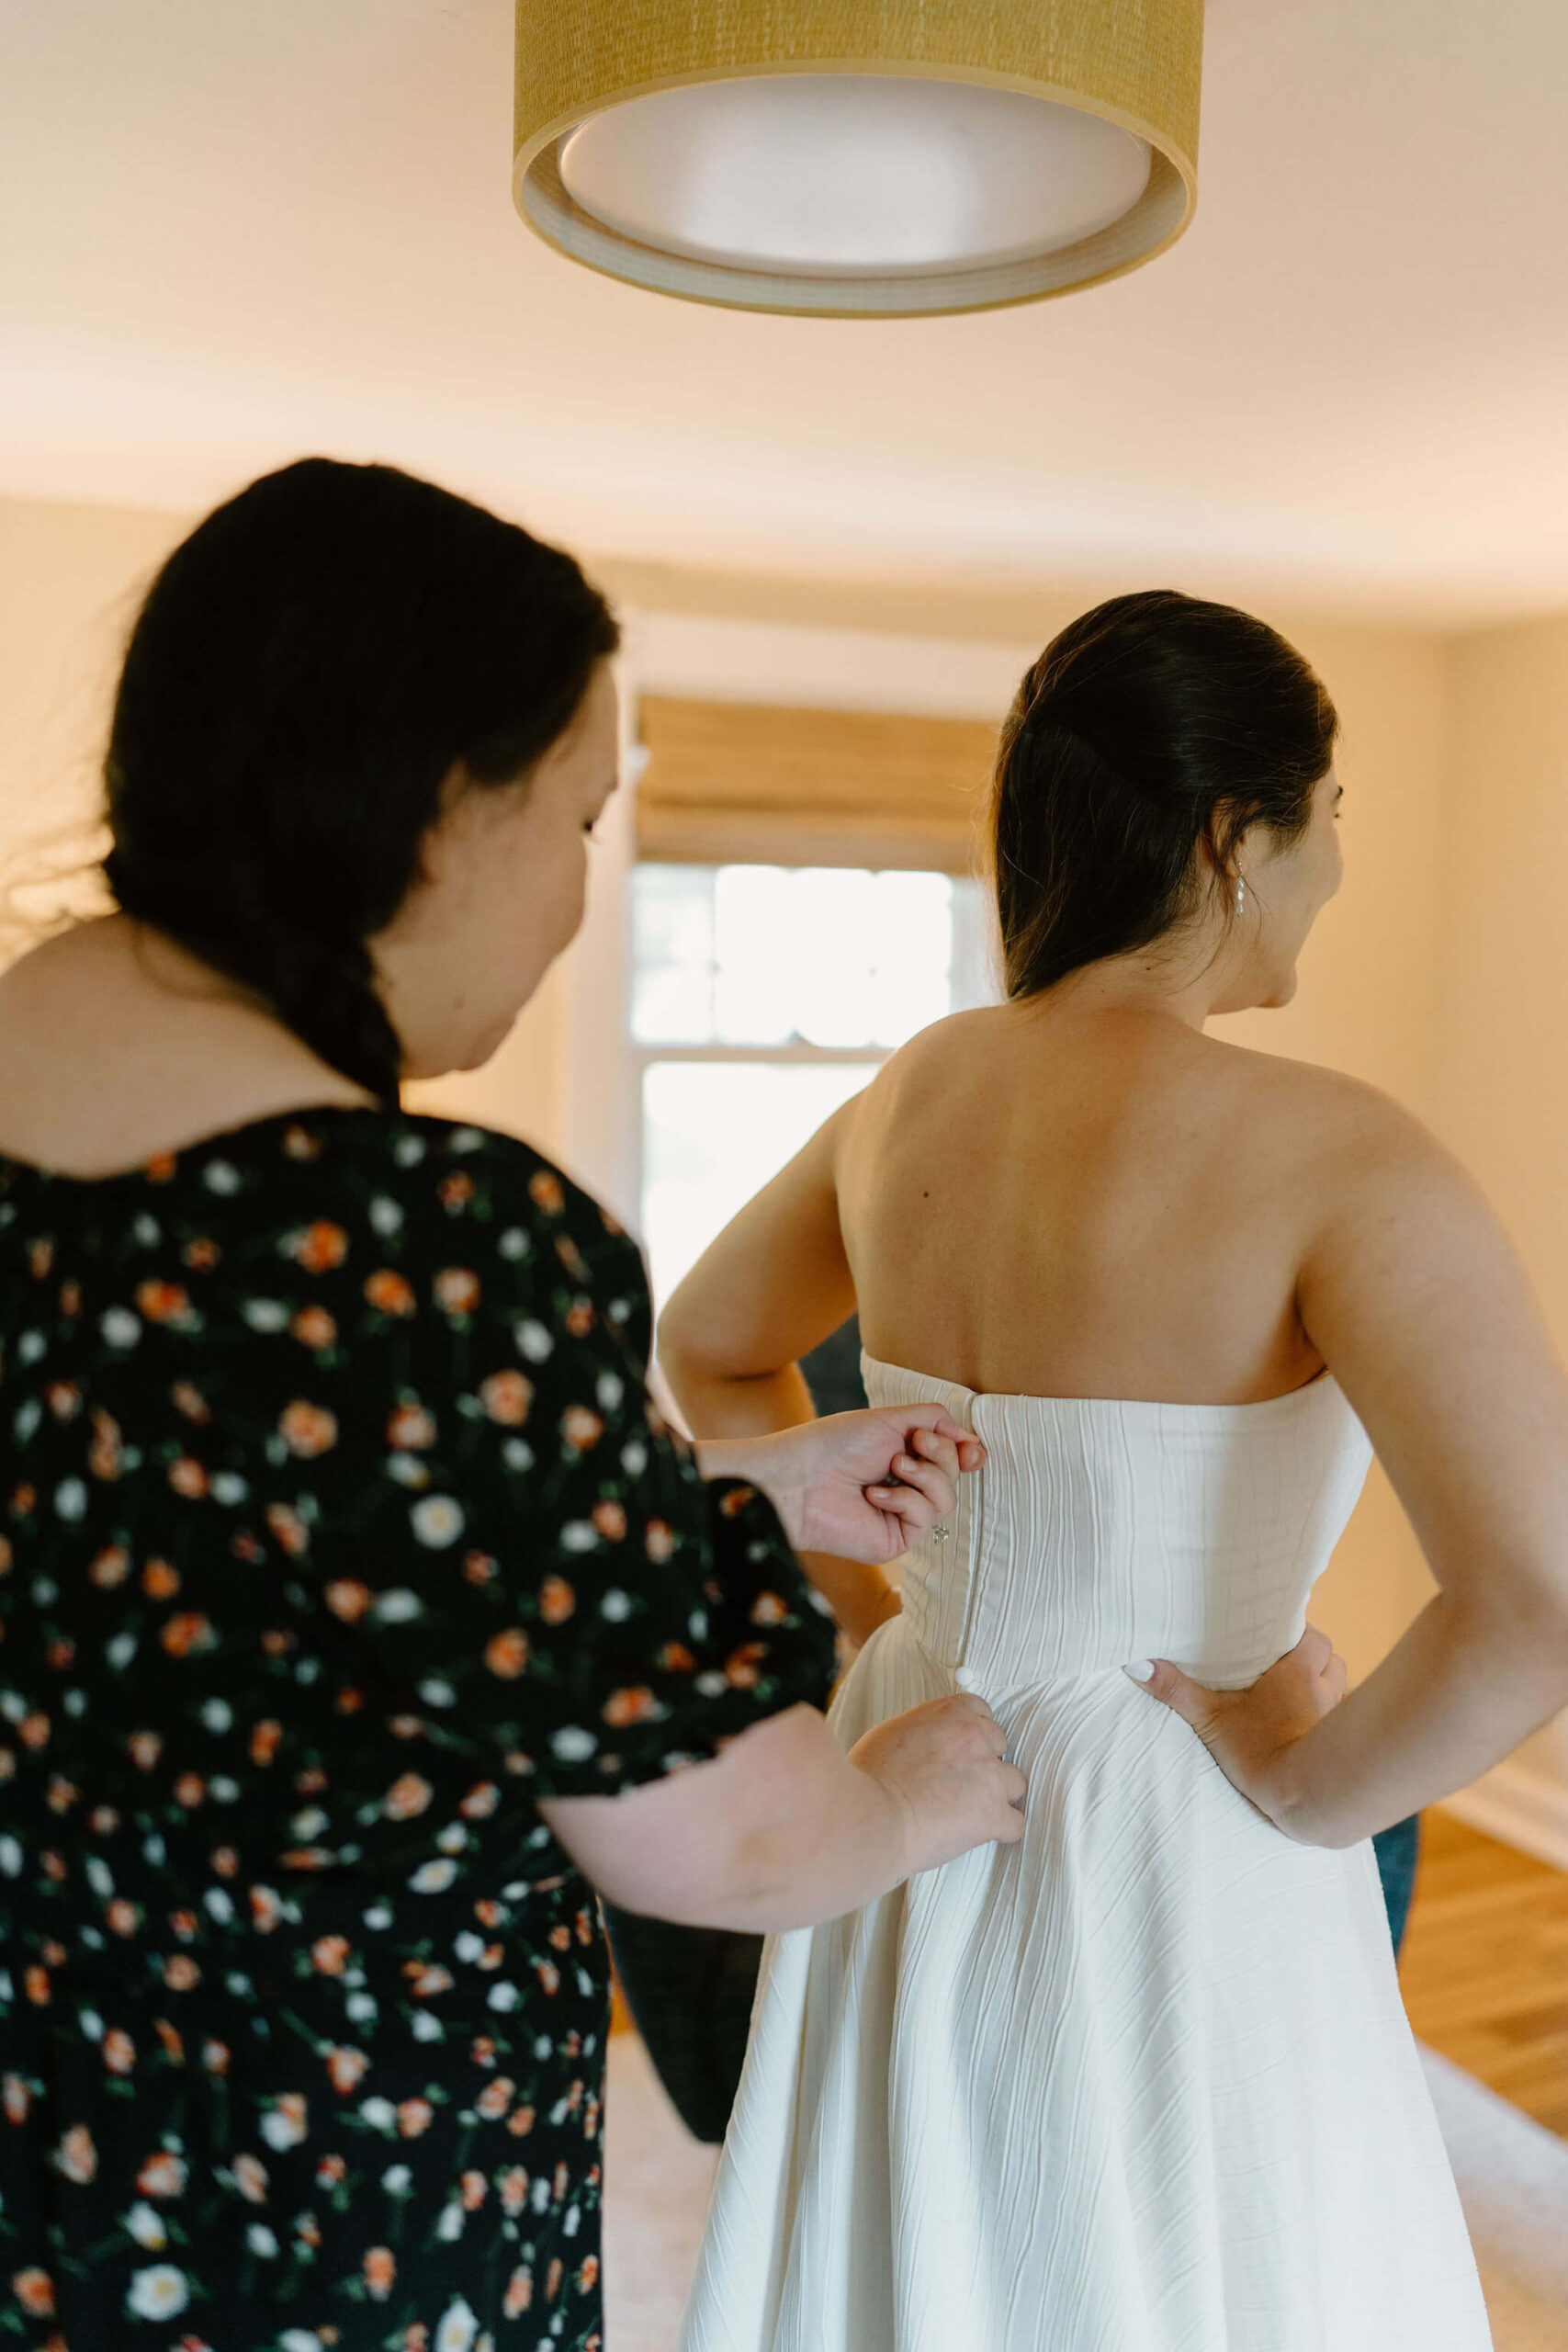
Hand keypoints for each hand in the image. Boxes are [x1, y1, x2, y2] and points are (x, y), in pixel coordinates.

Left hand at [755, 1407, 985, 1564]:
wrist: (799, 1478)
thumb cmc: (835, 1444)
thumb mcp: (891, 1419)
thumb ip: (934, 1419)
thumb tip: (972, 1438)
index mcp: (905, 1456)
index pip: (954, 1458)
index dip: (969, 1454)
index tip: (971, 1449)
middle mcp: (906, 1486)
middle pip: (955, 1475)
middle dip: (941, 1455)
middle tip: (913, 1443)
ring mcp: (901, 1515)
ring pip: (948, 1499)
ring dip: (925, 1476)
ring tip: (893, 1466)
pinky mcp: (895, 1541)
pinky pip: (925, 1519)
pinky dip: (905, 1501)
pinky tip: (873, 1495)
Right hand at [848, 1692, 1026, 1873]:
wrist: (869, 1815)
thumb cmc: (869, 1777)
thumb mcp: (894, 1733)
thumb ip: (926, 1731)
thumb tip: (931, 1744)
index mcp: (952, 1712)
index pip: (982, 1713)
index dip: (971, 1737)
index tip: (962, 1752)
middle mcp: (975, 1737)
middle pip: (1001, 1747)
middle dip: (984, 1765)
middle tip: (960, 1785)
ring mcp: (989, 1775)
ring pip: (1014, 1784)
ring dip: (997, 1797)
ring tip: (969, 1813)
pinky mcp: (993, 1813)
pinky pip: (1015, 1824)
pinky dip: (1000, 1832)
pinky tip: (977, 1835)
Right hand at [1124, 1625, 1347, 1837]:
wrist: (1304, 1796)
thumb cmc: (1260, 1751)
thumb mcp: (1210, 1718)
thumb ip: (1175, 1690)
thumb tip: (1135, 1664)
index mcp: (1296, 1671)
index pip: (1312, 1635)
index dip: (1298, 1633)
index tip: (1278, 1636)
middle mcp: (1323, 1687)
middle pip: (1330, 1657)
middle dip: (1313, 1656)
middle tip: (1286, 1662)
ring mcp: (1336, 1715)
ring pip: (1339, 1685)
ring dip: (1324, 1683)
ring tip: (1300, 1690)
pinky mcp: (1340, 1742)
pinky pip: (1341, 1717)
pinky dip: (1329, 1715)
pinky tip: (1310, 1725)